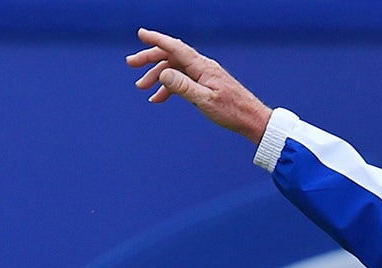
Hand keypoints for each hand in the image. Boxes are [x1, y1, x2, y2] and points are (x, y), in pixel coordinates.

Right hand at [127, 29, 270, 143]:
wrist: (250, 118)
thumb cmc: (231, 111)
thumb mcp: (205, 101)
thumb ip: (183, 87)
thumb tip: (163, 74)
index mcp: (202, 67)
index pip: (175, 48)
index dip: (157, 40)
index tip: (141, 34)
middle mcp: (202, 66)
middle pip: (171, 55)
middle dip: (150, 58)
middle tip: (131, 64)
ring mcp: (203, 74)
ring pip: (174, 68)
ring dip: (157, 76)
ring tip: (142, 88)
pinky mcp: (204, 84)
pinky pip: (182, 80)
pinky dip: (168, 87)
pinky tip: (158, 98)